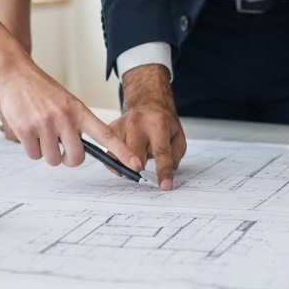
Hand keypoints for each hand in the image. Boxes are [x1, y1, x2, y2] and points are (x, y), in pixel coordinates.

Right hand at [0, 0, 135, 169]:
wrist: (15, 73)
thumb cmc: (42, 89)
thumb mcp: (66, 101)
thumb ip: (75, 123)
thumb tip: (79, 151)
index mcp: (79, 110)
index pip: (105, 134)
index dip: (122, 151)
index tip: (135, 164)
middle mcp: (64, 118)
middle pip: (75, 159)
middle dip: (68, 159)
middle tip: (62, 149)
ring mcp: (44, 125)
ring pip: (52, 159)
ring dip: (46, 151)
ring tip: (41, 130)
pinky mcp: (25, 130)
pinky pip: (33, 155)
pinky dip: (31, 147)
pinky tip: (28, 129)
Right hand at [110, 64, 186, 190]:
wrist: (147, 101)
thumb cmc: (163, 122)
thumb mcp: (178, 136)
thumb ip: (174, 157)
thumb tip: (162, 176)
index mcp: (158, 124)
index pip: (161, 152)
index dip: (163, 172)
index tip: (164, 187)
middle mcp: (138, 123)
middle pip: (136, 159)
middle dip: (142, 168)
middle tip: (146, 163)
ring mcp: (122, 125)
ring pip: (121, 159)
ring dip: (129, 163)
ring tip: (137, 152)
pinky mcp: (110, 129)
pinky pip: (110, 155)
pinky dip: (118, 161)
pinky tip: (125, 155)